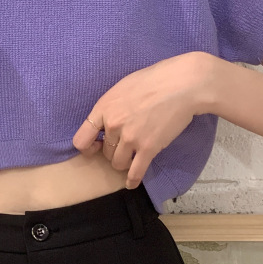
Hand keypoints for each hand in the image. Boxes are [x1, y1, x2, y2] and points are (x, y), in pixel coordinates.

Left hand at [72, 52, 213, 188]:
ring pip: (117, 163)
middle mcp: (113, 125)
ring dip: (124, 163)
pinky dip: (133, 180)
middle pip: (104, 152)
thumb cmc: (154, 80)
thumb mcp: (121, 88)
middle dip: (113, 151)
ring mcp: (130, 138)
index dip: (88, 147)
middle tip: (126, 145)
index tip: (96, 147)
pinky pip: (136, 172)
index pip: (81, 139)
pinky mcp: (148, 148)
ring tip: (132, 157)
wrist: (182, 85)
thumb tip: (105, 121)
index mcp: (104, 108)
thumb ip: (110, 107)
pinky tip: (131, 183)